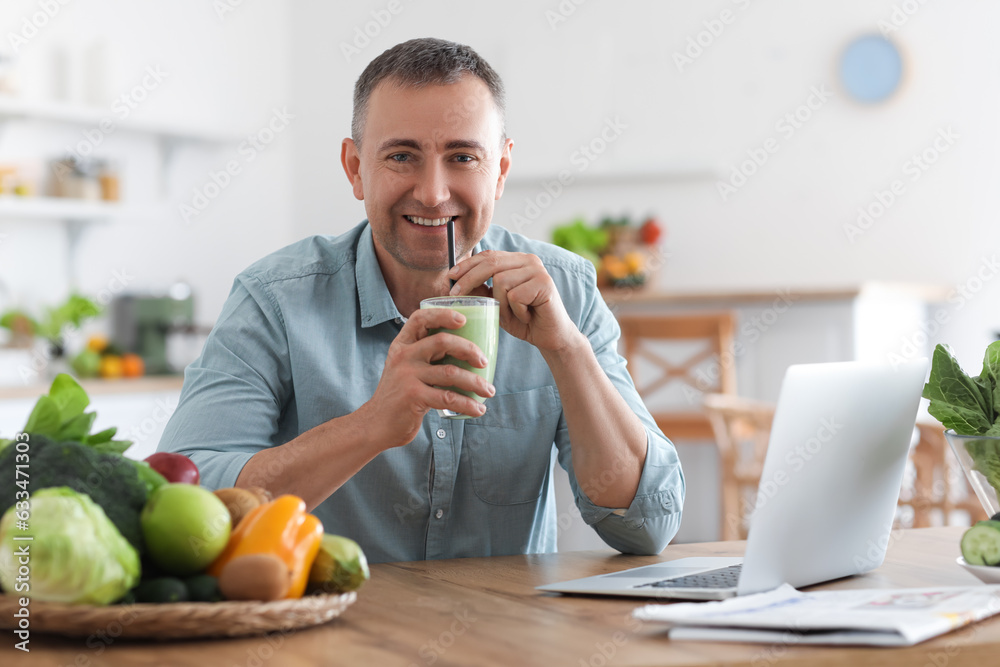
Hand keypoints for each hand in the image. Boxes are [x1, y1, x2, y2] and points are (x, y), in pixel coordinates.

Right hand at [360, 308, 496, 446]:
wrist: (376, 424)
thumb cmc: (400, 395)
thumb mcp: (406, 368)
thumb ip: (426, 357)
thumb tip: (467, 353)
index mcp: (402, 345)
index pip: (420, 319)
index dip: (443, 314)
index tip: (463, 320)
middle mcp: (403, 356)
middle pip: (442, 342)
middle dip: (469, 349)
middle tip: (484, 362)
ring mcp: (407, 376)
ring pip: (450, 373)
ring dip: (475, 383)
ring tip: (489, 391)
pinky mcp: (413, 396)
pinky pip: (448, 398)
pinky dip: (468, 404)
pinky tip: (478, 409)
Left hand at [447, 250, 581, 352]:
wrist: (551, 338)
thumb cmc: (524, 321)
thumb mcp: (497, 304)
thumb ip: (482, 290)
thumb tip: (455, 279)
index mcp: (518, 260)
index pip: (488, 255)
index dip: (468, 264)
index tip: (451, 276)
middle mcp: (529, 260)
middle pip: (491, 263)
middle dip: (469, 279)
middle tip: (455, 294)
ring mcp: (538, 270)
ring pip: (501, 281)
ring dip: (501, 304)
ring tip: (514, 315)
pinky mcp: (545, 284)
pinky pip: (515, 296)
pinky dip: (516, 312)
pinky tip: (527, 317)